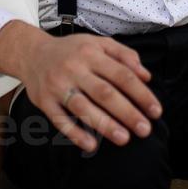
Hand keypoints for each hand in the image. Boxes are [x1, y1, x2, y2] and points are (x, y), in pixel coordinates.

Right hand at [18, 32, 163, 153]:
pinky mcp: (45, 101)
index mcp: (91, 53)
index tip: (155, 111)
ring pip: (83, 108)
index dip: (141, 94)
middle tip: (145, 129)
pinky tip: (91, 145)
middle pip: (105, 93)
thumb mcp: (99, 43)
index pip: (122, 75)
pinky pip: (60, 120)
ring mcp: (58, 86)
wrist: (32, 53)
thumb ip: (124, 55)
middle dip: (127, 112)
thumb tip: (146, 76)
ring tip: (124, 138)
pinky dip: (75, 133)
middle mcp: (74, 69)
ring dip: (105, 125)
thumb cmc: (72, 50)